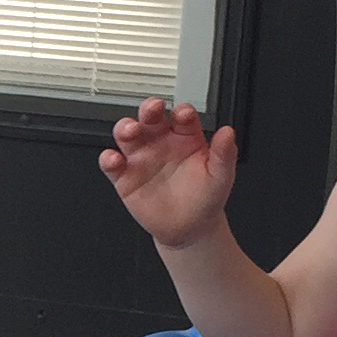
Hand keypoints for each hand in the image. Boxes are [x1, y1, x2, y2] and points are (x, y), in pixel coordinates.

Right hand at [100, 97, 240, 250]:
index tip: (183, 115)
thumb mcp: (221, 176)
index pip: (181, 116)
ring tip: (130, 130)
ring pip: (127, 134)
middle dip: (149, 109)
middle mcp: (161, 142)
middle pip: (150, 118)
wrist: (190, 228)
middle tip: (152, 108)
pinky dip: (108, 159)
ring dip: (125, 127)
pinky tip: (114, 159)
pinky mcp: (125, 177)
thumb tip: (228, 132)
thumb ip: (224, 154)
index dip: (181, 112)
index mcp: (185, 137)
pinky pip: (112, 164)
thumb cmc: (206, 198)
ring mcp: (141, 158)